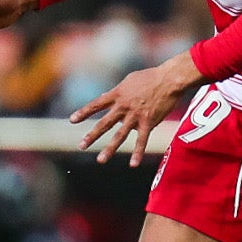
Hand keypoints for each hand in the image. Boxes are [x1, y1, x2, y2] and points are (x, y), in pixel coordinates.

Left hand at [70, 53, 203, 166]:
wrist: (169, 79)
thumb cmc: (151, 77)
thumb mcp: (130, 81)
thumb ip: (118, 92)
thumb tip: (108, 99)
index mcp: (117, 94)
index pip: (96, 104)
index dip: (84, 112)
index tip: (72, 120)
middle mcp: (123, 106)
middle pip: (104, 123)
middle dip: (92, 135)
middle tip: (81, 146)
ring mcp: (135, 116)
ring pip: (119, 135)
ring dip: (109, 148)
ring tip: (100, 160)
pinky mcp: (148, 122)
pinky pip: (141, 140)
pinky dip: (137, 152)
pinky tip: (133, 164)